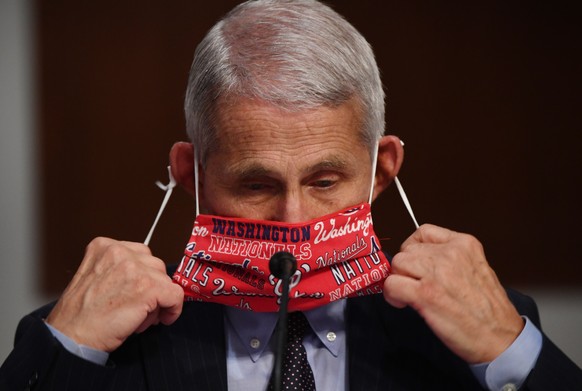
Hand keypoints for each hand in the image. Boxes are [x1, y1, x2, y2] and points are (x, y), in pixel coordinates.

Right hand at [46, 237, 183, 351]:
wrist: (70, 337)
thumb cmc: (80, 316)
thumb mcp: (95, 277)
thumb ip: (119, 269)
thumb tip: (149, 276)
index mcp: (104, 246)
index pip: (140, 255)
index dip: (143, 277)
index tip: (139, 293)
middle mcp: (119, 252)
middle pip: (155, 266)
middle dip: (151, 288)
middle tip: (138, 308)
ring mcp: (135, 268)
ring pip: (165, 280)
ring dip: (158, 300)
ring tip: (138, 316)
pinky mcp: (148, 287)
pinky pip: (175, 295)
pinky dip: (173, 309)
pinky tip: (162, 319)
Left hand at [383, 224, 523, 362]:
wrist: (501, 339)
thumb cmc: (489, 311)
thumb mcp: (476, 268)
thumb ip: (450, 258)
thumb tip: (419, 260)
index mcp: (464, 244)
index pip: (424, 232)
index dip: (414, 248)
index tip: (415, 263)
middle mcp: (450, 253)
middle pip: (407, 250)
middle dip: (405, 268)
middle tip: (412, 284)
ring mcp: (437, 272)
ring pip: (397, 264)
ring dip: (397, 280)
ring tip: (408, 294)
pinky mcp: (425, 293)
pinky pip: (392, 284)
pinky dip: (392, 295)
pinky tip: (402, 303)